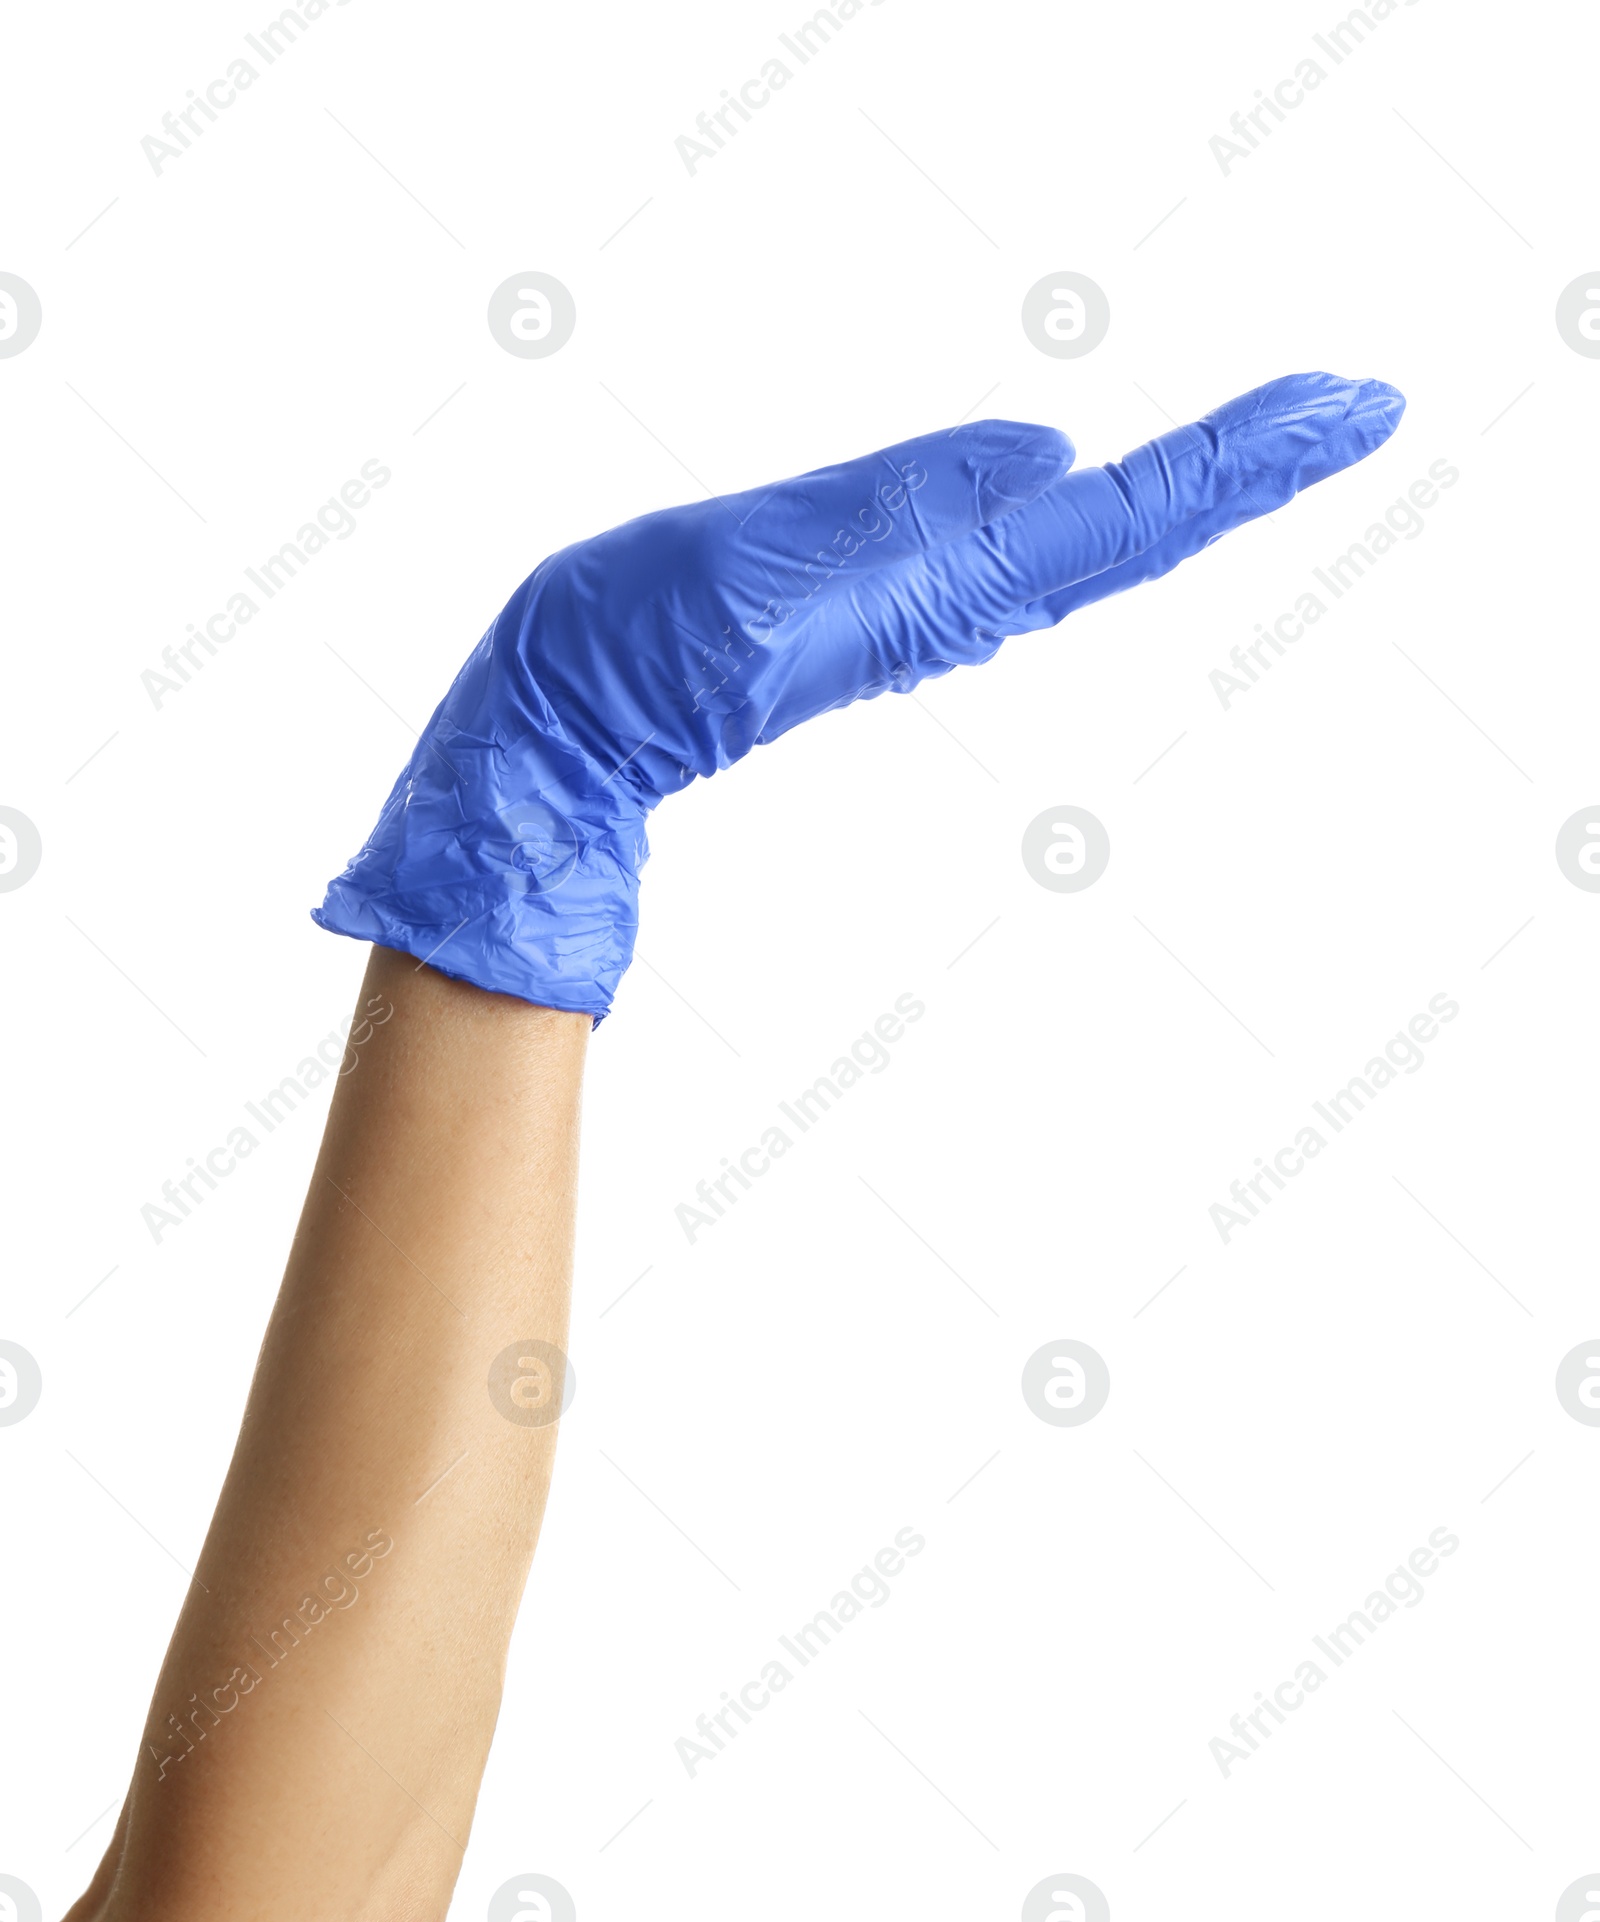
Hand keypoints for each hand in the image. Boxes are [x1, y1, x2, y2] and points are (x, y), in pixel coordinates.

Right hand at [314, 370, 1402, 1015]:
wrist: (558, 733)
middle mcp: (955, 602)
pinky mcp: (882, 598)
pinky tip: (1133, 489)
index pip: (1122, 518)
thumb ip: (900, 506)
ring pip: (1094, 540)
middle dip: (1254, 462)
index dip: (1237, 461)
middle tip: (1367, 401)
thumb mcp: (754, 564)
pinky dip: (1105, 507)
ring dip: (1197, 481)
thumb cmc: (624, 655)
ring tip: (1293, 424)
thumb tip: (1056, 452)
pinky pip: (1022, 544)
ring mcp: (924, 604)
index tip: (1348, 410)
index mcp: (933, 590)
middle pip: (1139, 528)